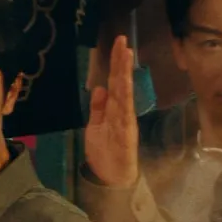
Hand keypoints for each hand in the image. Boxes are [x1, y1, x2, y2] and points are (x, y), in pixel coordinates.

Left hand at [84, 35, 138, 186]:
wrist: (112, 181)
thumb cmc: (106, 155)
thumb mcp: (95, 127)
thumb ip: (98, 109)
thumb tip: (99, 88)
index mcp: (114, 110)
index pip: (115, 83)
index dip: (116, 65)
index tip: (117, 45)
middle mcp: (122, 112)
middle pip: (121, 83)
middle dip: (121, 62)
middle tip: (121, 40)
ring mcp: (125, 120)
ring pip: (125, 92)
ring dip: (124, 72)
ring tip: (125, 53)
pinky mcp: (126, 131)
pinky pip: (125, 110)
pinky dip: (125, 95)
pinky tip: (124, 81)